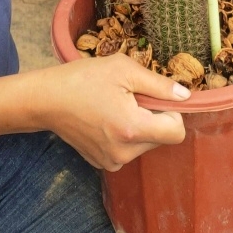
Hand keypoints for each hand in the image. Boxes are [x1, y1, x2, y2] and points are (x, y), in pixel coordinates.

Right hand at [30, 54, 187, 170]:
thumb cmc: (83, 79)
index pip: (177, 133)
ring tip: (114, 107)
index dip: (174, 113)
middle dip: (153, 117)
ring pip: (145, 144)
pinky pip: (128, 150)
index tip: (156, 98)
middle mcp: (124, 153)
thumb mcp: (123, 69)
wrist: (46, 100)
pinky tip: (104, 119)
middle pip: (161, 138)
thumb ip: (159, 84)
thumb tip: (186, 96)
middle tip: (129, 98)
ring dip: (139, 126)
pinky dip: (124, 135)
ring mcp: (112, 161)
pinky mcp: (102, 163)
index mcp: (133, 129)